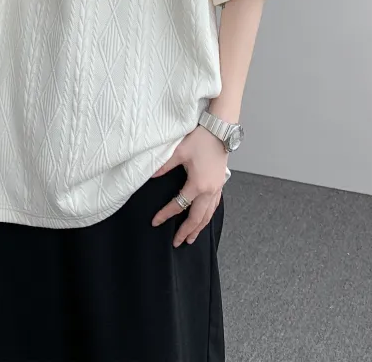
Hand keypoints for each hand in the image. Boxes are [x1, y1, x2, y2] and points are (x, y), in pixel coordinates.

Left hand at [150, 124, 227, 246]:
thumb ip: (164, 166)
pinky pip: (215, 205)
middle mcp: (209, 190)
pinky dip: (209, 215)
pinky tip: (206, 218)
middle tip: (177, 242)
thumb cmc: (201, 139)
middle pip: (197, 218)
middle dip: (186, 231)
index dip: (166, 214)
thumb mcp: (179, 152)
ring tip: (191, 238)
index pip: (179, 205)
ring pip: (208, 214)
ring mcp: (217, 188)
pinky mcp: (220, 183)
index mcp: (198, 185)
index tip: (155, 222)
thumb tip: (150, 175)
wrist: (220, 130)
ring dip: (199, 227)